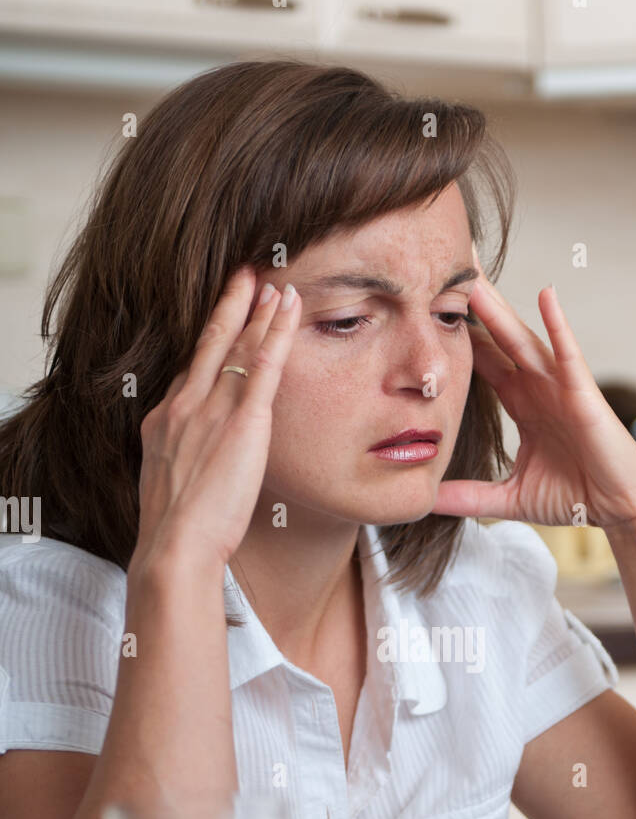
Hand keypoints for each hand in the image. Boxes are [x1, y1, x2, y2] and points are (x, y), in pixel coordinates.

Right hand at [134, 265, 300, 569]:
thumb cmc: (176, 533)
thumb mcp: (171, 487)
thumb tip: (201, 466)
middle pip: (210, 343)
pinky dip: (276, 330)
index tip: (223, 317)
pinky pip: (264, 363)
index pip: (192, 370)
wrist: (174, 544)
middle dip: (230, 305)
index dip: (210, 341)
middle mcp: (184, 404)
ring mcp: (211, 408)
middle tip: (246, 273)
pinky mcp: (242, 419)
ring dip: (259, 310)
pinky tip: (288, 306)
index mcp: (165, 420)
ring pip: (239, 346)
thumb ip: (186, 463)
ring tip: (274, 282)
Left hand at [432, 247, 635, 530]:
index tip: (419, 311)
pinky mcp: (584, 394)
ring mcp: (561, 386)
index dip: (453, 337)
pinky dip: (558, 324)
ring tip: (474, 275)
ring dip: (500, 308)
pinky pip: (569, 353)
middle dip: (471, 308)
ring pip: (523, 339)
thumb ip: (468, 497)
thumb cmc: (574, 496)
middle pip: (496, 339)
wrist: (619, 509)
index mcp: (521, 403)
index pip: (481, 362)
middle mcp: (538, 386)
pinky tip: (546, 295)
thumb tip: (424, 503)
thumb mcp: (509, 498)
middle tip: (440, 271)